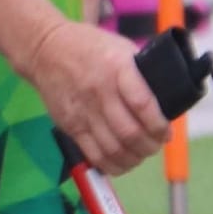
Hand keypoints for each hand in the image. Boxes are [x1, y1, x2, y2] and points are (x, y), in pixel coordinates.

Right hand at [28, 17, 169, 173]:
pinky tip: (122, 162)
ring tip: (141, 154)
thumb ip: (141, 75)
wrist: (47, 49)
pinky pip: (94, 155)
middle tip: (156, 145)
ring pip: (114, 149)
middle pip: (130, 133)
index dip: (159, 125)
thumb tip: (165, 104)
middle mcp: (101, 91)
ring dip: (134, 158)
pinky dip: (113, 165)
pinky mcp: (71, 126)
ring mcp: (84, 111)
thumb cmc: (91, 47)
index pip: (143, 104)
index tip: (166, 132)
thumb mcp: (122, 49)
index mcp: (118, 68)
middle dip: (150, 146)